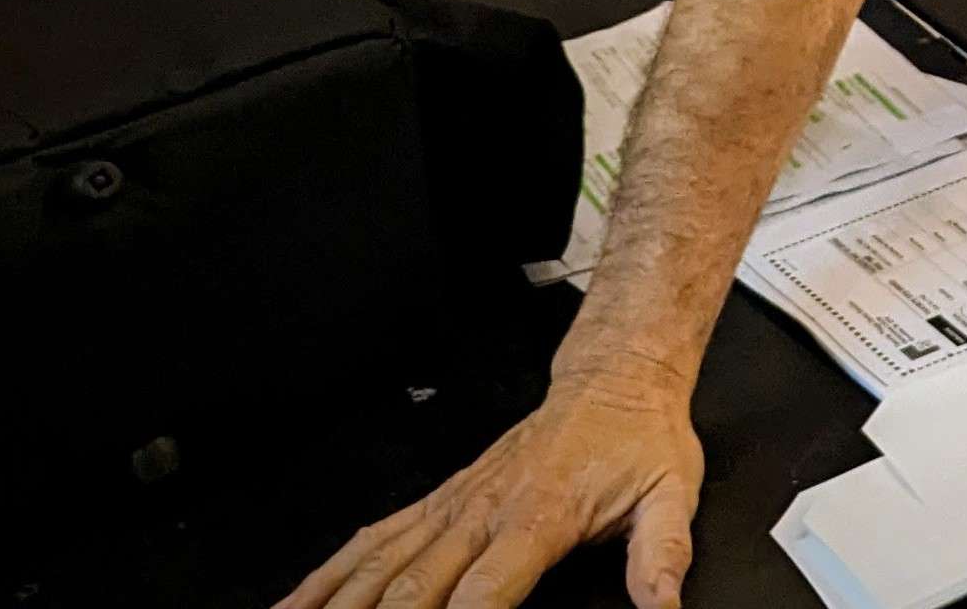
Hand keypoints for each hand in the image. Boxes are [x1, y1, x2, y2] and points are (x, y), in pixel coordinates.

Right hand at [280, 361, 703, 608]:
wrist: (612, 380)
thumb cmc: (638, 438)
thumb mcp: (670, 493)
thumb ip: (662, 553)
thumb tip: (663, 604)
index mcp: (536, 519)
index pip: (483, 594)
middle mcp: (480, 513)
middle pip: (413, 588)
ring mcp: (451, 507)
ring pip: (377, 567)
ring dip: (337, 604)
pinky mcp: (437, 501)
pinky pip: (373, 540)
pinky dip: (328, 575)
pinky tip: (295, 602)